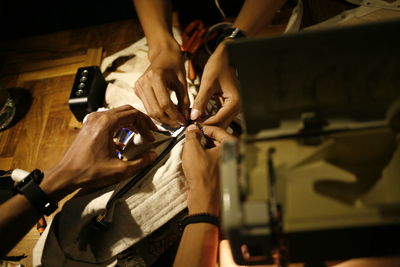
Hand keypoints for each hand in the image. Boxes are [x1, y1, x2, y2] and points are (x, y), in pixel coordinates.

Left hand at [41, 105, 157, 200]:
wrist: (66, 175)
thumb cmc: (89, 172)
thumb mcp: (119, 169)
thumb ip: (140, 162)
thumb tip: (153, 155)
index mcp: (107, 124)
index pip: (134, 114)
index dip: (146, 125)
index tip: (152, 137)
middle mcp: (99, 118)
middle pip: (127, 111)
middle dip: (141, 121)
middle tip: (150, 132)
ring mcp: (92, 121)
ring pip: (118, 114)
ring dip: (131, 123)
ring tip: (141, 134)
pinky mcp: (89, 127)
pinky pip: (109, 120)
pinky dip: (120, 126)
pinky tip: (125, 141)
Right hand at [134, 41, 188, 126]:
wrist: (162, 55)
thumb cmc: (175, 66)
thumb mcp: (183, 82)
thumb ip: (184, 100)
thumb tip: (185, 118)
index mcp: (156, 77)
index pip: (165, 104)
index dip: (175, 115)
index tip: (183, 121)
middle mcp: (144, 82)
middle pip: (155, 110)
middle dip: (168, 120)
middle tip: (179, 123)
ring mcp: (138, 86)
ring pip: (150, 111)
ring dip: (163, 119)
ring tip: (174, 121)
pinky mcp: (137, 90)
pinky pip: (147, 107)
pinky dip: (157, 113)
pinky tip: (167, 114)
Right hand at [182, 124, 235, 215]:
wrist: (203, 197)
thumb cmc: (202, 176)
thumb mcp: (192, 149)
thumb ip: (192, 135)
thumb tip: (191, 130)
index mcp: (230, 146)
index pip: (217, 130)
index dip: (203, 128)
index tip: (195, 128)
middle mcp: (233, 155)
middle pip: (216, 140)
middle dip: (202, 138)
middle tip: (192, 138)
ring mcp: (228, 165)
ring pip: (214, 150)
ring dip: (202, 148)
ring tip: (192, 150)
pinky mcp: (222, 173)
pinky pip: (213, 161)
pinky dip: (204, 158)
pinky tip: (195, 161)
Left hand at [191, 42, 239, 127]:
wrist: (226, 56)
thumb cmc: (220, 65)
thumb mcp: (208, 83)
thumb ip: (200, 101)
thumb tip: (194, 116)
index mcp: (234, 102)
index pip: (218, 120)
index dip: (204, 124)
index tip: (192, 125)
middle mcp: (237, 106)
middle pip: (220, 124)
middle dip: (206, 125)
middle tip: (191, 125)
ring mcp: (234, 106)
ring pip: (220, 121)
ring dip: (207, 122)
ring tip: (194, 120)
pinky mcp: (229, 104)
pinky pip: (219, 115)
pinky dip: (210, 116)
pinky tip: (199, 115)